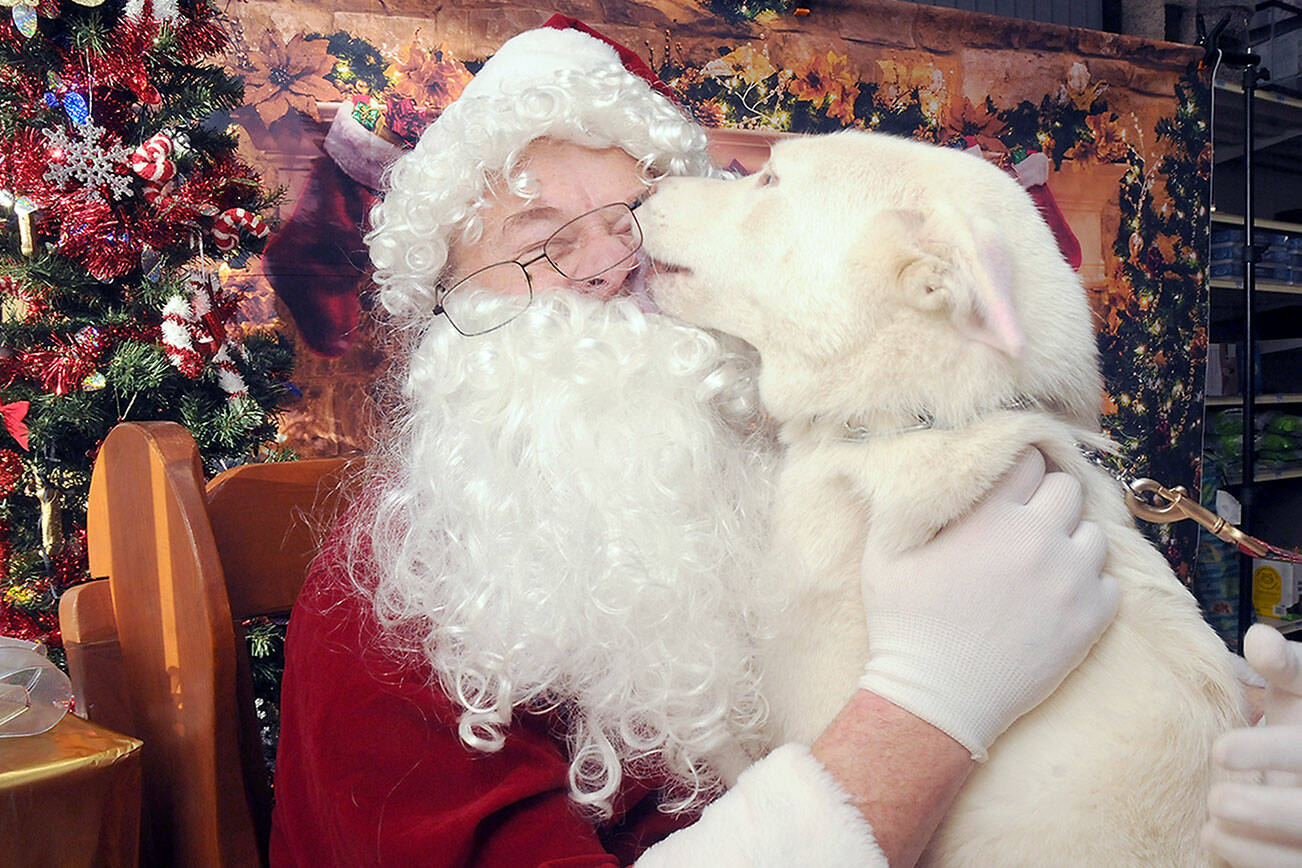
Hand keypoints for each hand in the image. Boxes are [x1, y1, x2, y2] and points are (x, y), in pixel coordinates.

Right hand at [857, 448, 1117, 758]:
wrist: (938, 700)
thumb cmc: (904, 626)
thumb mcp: (883, 557)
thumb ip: (901, 506)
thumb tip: (910, 472)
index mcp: (991, 517)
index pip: (1028, 460)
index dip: (1017, 468)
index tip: (1007, 485)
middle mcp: (1038, 540)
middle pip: (1068, 488)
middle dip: (1047, 499)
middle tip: (1026, 520)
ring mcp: (1070, 580)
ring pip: (1094, 534)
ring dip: (1071, 540)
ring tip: (1043, 560)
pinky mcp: (1090, 619)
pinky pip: (1109, 582)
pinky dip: (1089, 584)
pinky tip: (1057, 595)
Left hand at [1204, 624, 1301, 867]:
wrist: (1298, 763)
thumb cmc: (1297, 724)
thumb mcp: (1300, 692)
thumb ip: (1284, 667)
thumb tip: (1260, 638)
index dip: (1269, 753)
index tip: (1219, 749)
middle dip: (1269, 809)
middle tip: (1218, 799)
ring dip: (1259, 842)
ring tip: (1211, 823)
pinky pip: (1290, 867)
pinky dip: (1255, 859)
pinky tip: (1215, 839)